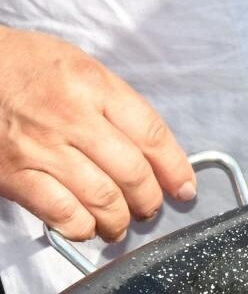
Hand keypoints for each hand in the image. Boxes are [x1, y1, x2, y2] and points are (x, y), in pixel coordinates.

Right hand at [0, 27, 194, 242]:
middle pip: (133, 174)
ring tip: (119, 224)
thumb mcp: (78, 66)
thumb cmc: (23, 66)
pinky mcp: (13, 174)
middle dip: (149, 201)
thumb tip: (156, 154)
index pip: (152, 135)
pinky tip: (86, 226)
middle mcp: (70, 117)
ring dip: (120, 221)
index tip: (184, 189)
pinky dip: (83, 227)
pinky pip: (62, 214)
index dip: (176, 170)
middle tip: (148, 208)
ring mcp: (40, 148)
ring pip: (103, 200)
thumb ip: (117, 106)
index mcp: (92, 85)